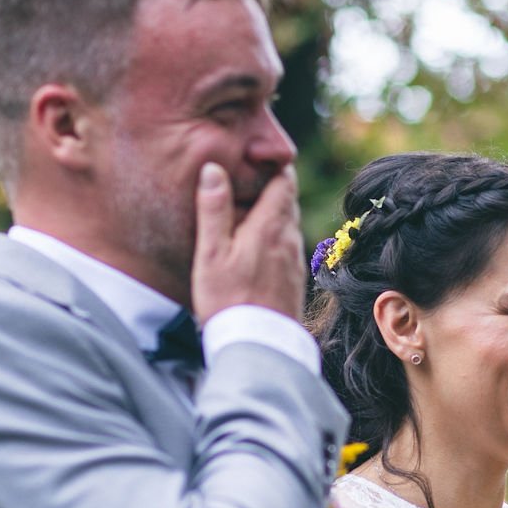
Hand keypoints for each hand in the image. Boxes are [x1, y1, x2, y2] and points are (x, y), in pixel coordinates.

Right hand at [191, 160, 305, 322]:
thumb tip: (214, 169)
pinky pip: (287, 249)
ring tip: (250, 213)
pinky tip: (257, 250)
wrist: (258, 348)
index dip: (273, 167)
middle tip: (250, 180)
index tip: (258, 159)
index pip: (283, 182)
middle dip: (272, 189)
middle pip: (287, 203)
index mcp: (271, 227)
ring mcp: (295, 262)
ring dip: (273, 215)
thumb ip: (214, 210)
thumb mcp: (212, 253)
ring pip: (288, 226)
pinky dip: (275, 239)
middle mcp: (290, 241)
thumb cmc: (228, 300)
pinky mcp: (294, 282)